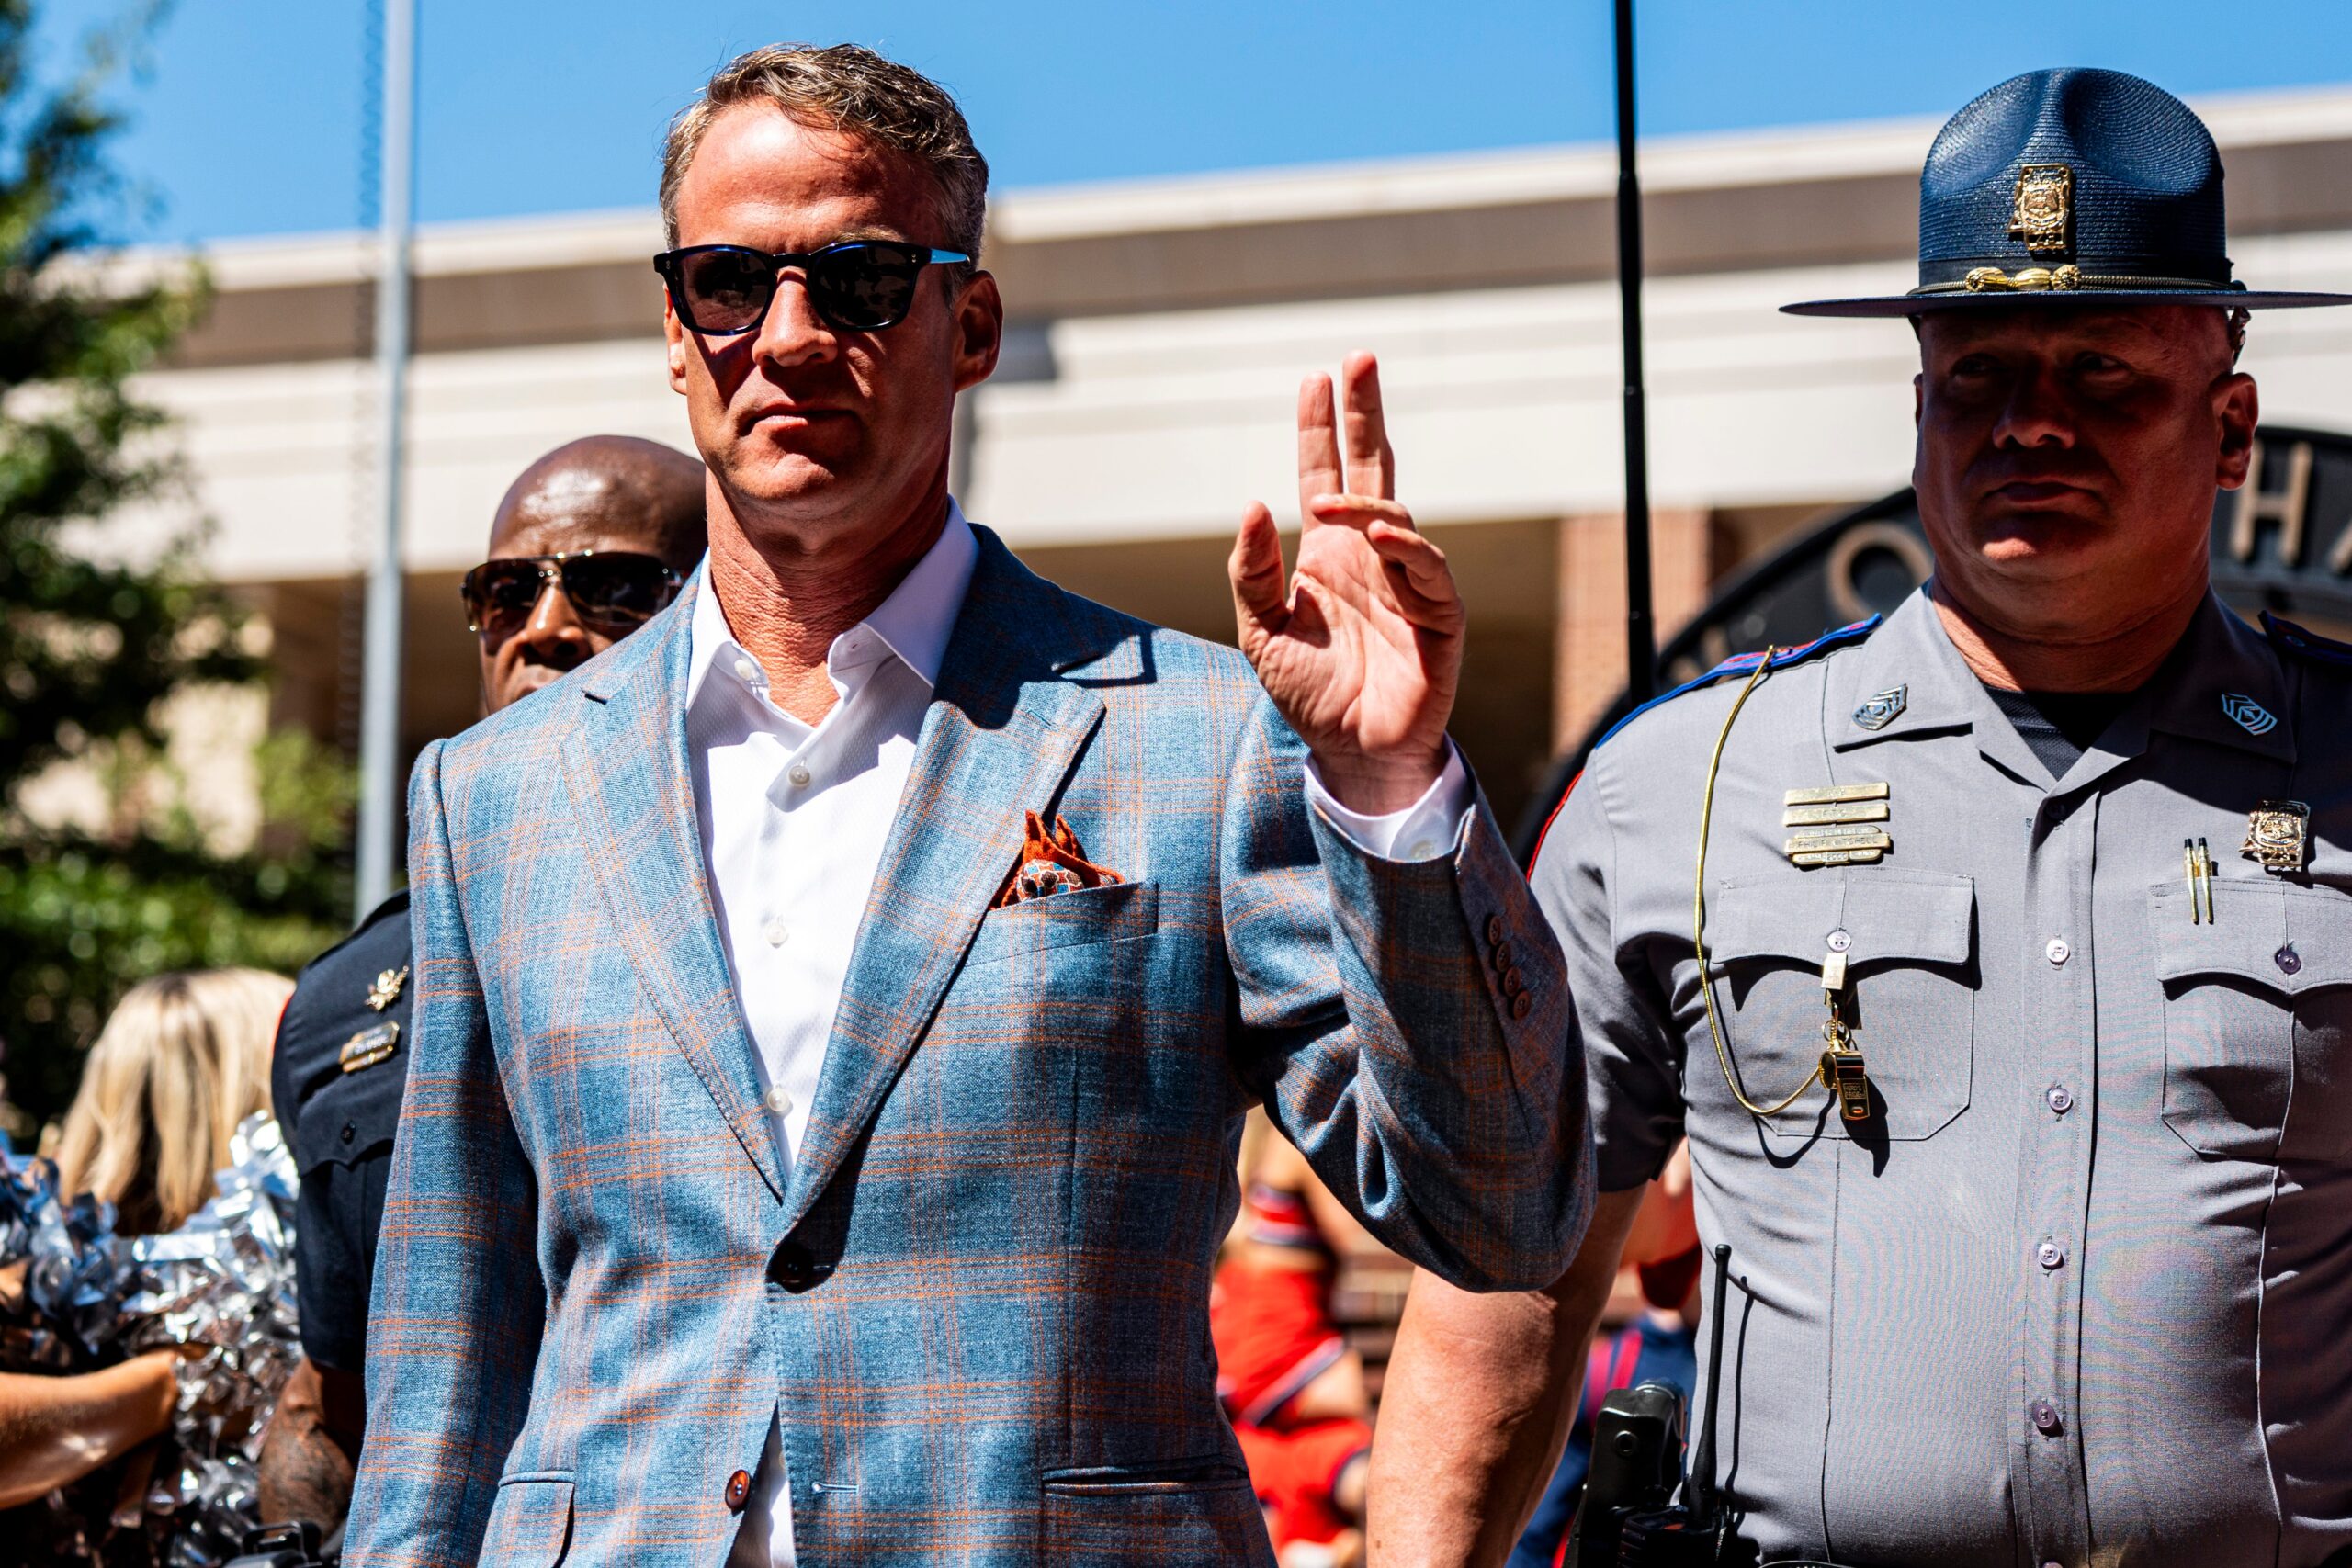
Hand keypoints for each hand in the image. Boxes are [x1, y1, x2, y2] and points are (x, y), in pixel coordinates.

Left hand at [1229, 353, 1462, 814]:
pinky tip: (1381, 535)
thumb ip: (1250, 573)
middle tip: (1359, 358)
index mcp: (1327, 554)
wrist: (1352, 755)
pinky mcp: (1438, 616)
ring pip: (1395, 514)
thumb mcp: (1260, 632)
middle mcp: (1369, 556)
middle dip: (1366, 414)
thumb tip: (1252, 505)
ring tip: (1324, 502)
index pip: (1324, 475)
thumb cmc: (1311, 694)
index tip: (1315, 378)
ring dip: (1361, 501)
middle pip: (1372, 469)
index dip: (1321, 429)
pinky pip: (1428, 569)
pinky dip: (1407, 547)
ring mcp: (1406, 581)